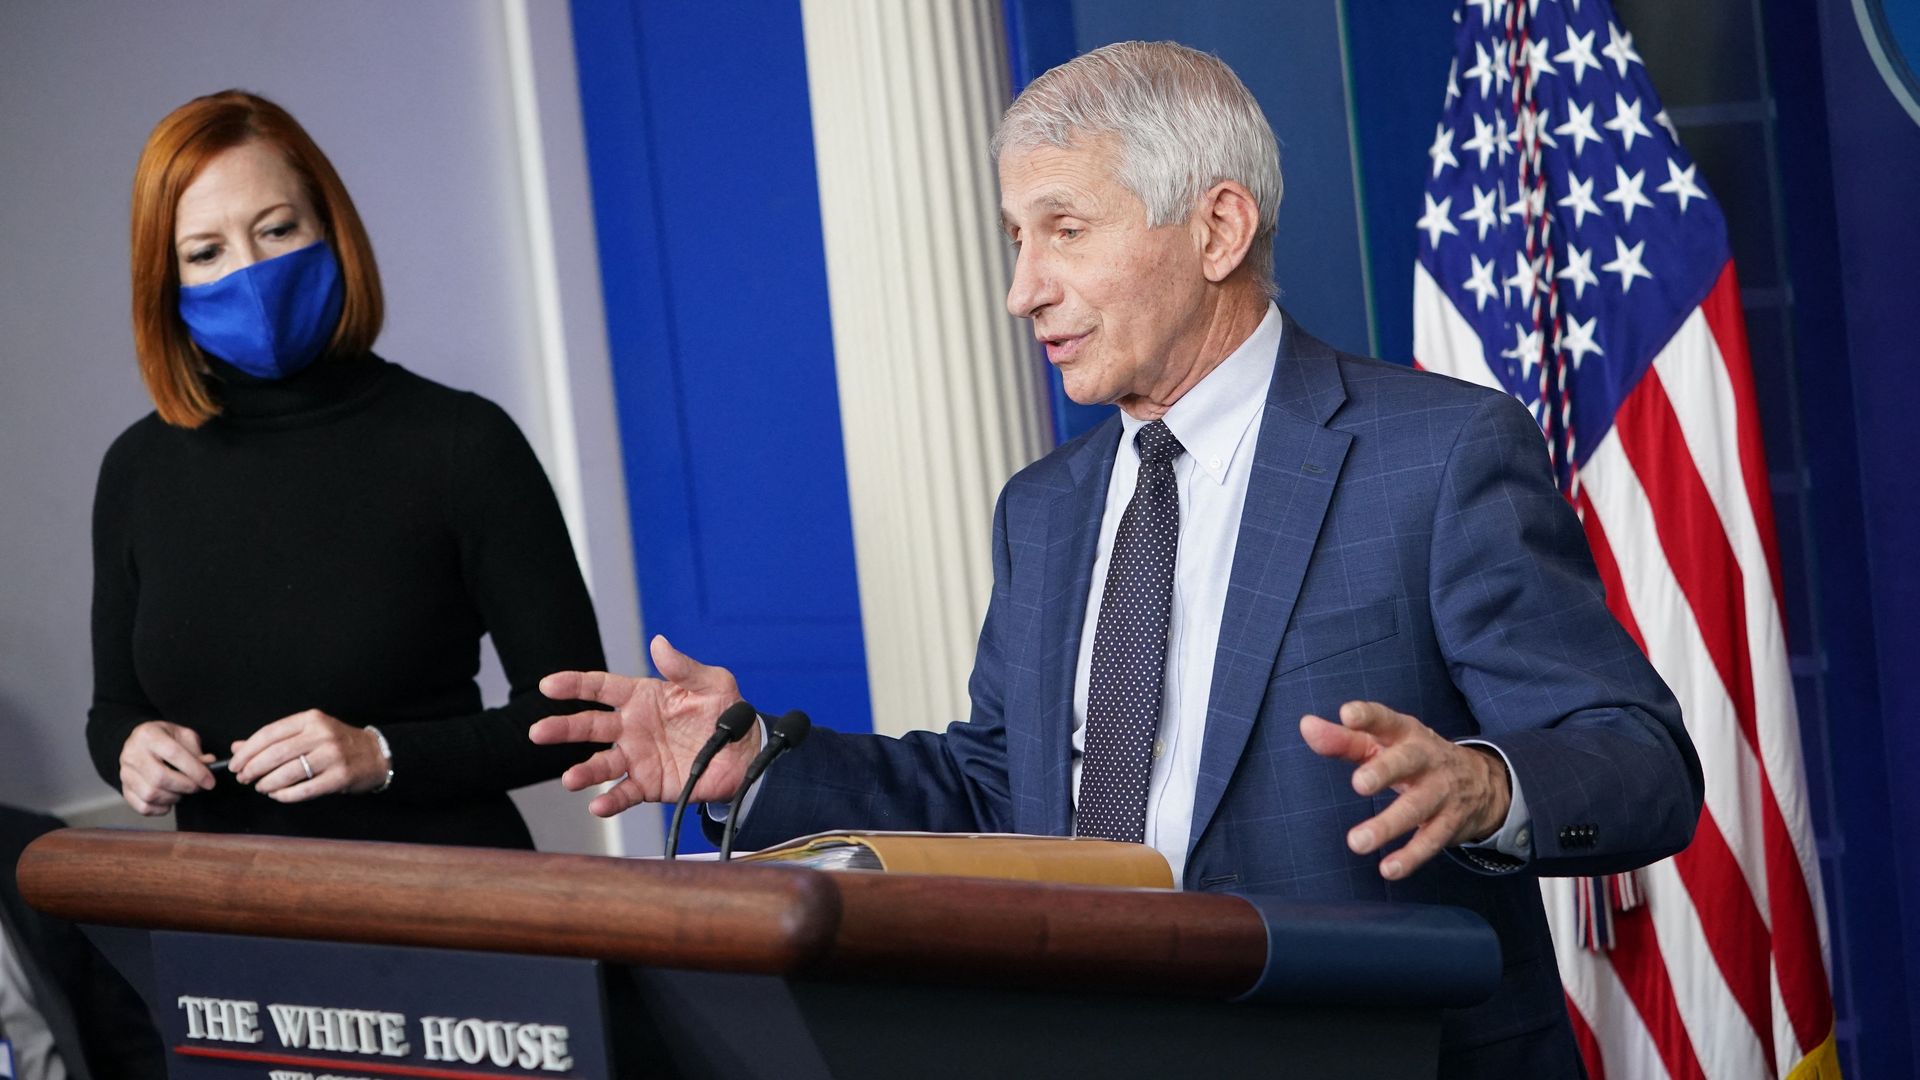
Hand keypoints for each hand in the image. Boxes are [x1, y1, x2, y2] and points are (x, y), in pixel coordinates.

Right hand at [118, 721, 214, 814]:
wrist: (139, 742)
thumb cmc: (164, 738)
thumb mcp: (182, 735)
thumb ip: (196, 750)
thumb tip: (209, 764)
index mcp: (148, 735)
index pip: (174, 754)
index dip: (195, 770)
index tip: (209, 781)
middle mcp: (132, 753)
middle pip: (160, 777)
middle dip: (186, 786)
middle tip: (198, 787)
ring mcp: (125, 773)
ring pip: (150, 794)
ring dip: (174, 797)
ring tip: (182, 791)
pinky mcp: (124, 789)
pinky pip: (142, 806)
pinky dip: (160, 808)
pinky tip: (169, 800)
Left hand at [229, 709, 388, 801]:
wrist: (376, 754)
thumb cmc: (338, 743)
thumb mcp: (308, 732)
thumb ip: (274, 739)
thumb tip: (237, 748)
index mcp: (311, 719)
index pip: (269, 733)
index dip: (247, 751)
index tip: (234, 764)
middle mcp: (321, 735)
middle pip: (275, 754)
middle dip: (252, 769)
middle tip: (243, 778)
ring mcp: (332, 756)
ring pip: (288, 773)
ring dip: (267, 784)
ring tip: (261, 787)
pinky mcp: (340, 777)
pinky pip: (304, 790)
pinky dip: (286, 795)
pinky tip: (278, 795)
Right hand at [531, 635, 750, 817]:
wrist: (745, 752)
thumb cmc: (726, 711)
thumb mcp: (712, 683)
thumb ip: (684, 667)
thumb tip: (659, 643)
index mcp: (642, 697)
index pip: (601, 688)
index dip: (574, 684)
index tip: (548, 685)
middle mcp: (632, 727)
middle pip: (590, 726)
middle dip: (563, 728)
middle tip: (538, 732)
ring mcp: (637, 757)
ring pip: (602, 763)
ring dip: (584, 771)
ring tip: (570, 779)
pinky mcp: (648, 784)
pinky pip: (624, 793)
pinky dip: (610, 800)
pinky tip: (597, 805)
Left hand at [1300, 701, 1510, 879]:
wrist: (1481, 782)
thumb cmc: (1412, 758)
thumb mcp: (1382, 744)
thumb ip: (1342, 739)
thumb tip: (1306, 726)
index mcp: (1405, 733)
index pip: (1385, 720)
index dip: (1368, 716)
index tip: (1347, 714)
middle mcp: (1425, 759)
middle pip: (1406, 762)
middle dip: (1384, 771)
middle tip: (1359, 783)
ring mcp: (1440, 791)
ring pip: (1415, 808)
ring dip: (1387, 825)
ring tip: (1356, 842)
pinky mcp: (1449, 823)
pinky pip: (1430, 841)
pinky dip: (1411, 857)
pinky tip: (1388, 870)